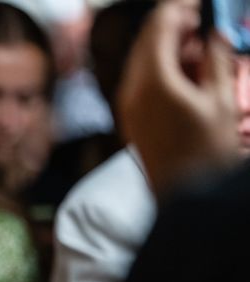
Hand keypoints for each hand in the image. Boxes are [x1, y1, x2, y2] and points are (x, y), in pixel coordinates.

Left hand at [119, 0, 237, 197]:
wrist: (184, 197)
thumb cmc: (206, 152)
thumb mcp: (221, 99)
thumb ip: (215, 58)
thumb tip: (212, 32)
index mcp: (153, 80)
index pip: (160, 24)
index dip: (182, 8)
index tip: (204, 6)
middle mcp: (131, 89)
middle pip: (149, 39)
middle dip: (177, 28)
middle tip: (206, 29)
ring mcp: (126, 104)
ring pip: (144, 59)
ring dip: (171, 49)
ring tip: (204, 58)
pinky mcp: (128, 116)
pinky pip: (141, 80)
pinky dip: (162, 70)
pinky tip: (188, 78)